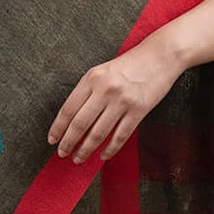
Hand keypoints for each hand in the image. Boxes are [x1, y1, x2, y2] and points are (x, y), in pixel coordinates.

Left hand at [48, 37, 181, 164]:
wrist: (161, 56)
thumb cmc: (130, 65)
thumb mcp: (102, 71)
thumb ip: (87, 91)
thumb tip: (72, 120)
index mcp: (92, 79)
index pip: (68, 109)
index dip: (58, 127)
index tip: (52, 140)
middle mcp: (105, 89)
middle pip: (80, 123)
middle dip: (68, 142)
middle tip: (62, 153)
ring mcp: (122, 101)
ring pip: (98, 133)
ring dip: (85, 149)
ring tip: (78, 158)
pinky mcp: (139, 110)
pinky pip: (120, 135)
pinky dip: (110, 149)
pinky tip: (103, 156)